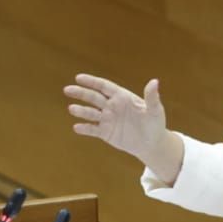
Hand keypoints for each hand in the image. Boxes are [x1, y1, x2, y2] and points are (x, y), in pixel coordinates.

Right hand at [65, 74, 182, 180]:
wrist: (151, 144)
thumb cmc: (155, 124)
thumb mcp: (155, 110)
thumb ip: (152, 97)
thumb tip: (155, 82)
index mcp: (122, 97)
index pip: (104, 86)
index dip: (92, 82)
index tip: (79, 78)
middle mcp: (112, 106)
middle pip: (93, 98)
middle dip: (81, 93)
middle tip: (67, 90)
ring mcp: (108, 119)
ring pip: (91, 113)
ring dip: (81, 111)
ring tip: (71, 109)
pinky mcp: (106, 133)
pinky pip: (93, 130)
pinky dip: (85, 128)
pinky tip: (76, 127)